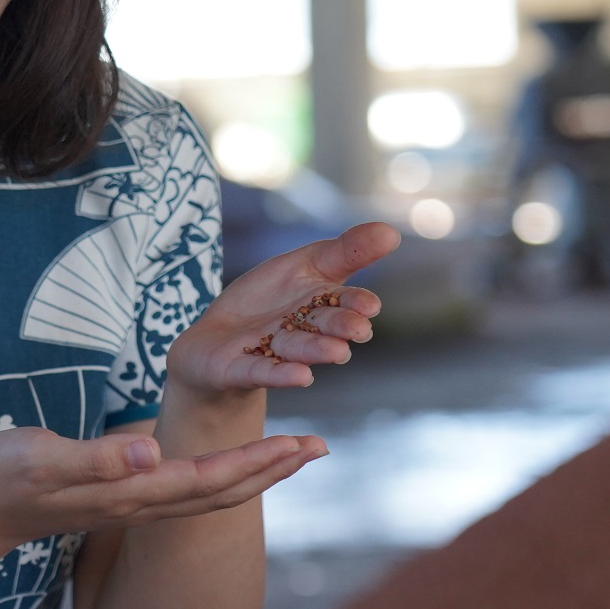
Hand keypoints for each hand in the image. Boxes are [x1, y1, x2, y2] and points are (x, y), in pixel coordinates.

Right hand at [0, 426, 325, 548]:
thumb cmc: (6, 476)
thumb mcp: (41, 459)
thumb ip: (94, 458)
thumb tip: (150, 450)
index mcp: (132, 491)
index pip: (209, 478)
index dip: (257, 463)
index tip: (299, 445)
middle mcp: (143, 501)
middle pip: (224, 490)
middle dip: (274, 469)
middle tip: (320, 447)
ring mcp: (137, 502)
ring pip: (212, 491)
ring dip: (258, 472)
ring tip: (296, 452)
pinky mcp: (128, 495)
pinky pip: (192, 487)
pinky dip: (227, 472)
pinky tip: (239, 460)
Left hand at [167, 222, 399, 394]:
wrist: (217, 339)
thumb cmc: (268, 299)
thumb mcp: (304, 264)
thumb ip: (347, 250)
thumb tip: (392, 231)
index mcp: (320, 303)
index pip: (342, 301)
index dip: (356, 303)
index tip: (371, 305)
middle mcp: (302, 330)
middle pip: (323, 326)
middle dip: (341, 327)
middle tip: (360, 330)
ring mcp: (272, 351)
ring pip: (297, 348)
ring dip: (316, 350)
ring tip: (338, 352)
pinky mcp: (241, 369)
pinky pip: (261, 370)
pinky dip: (280, 374)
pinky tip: (301, 377)